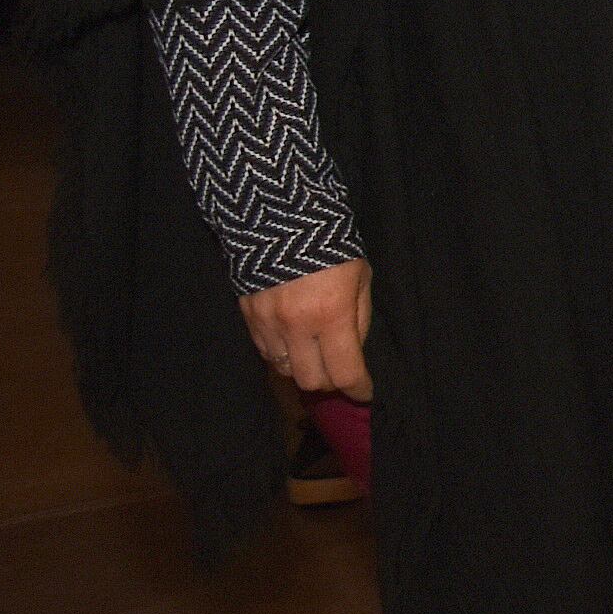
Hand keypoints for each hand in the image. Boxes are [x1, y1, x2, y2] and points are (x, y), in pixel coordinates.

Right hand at [241, 258, 373, 400]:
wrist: (281, 220)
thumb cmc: (333, 247)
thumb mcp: (360, 279)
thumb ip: (359, 319)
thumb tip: (354, 352)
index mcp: (331, 315)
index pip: (344, 372)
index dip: (358, 388)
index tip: (364, 393)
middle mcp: (296, 327)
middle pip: (311, 381)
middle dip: (331, 382)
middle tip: (341, 371)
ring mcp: (267, 325)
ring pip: (285, 372)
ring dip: (304, 369)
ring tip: (316, 356)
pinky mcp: (248, 319)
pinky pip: (266, 354)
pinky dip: (283, 356)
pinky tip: (294, 343)